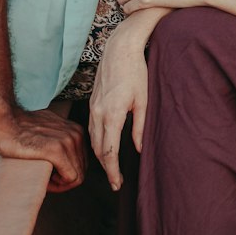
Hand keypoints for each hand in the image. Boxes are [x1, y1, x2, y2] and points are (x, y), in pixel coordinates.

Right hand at [0, 107, 86, 192]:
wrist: (2, 120)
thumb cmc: (18, 129)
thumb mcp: (47, 132)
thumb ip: (58, 141)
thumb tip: (61, 160)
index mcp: (75, 130)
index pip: (82, 162)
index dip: (68, 174)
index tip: (52, 175)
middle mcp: (76, 134)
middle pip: (82, 170)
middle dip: (65, 180)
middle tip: (47, 180)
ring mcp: (68, 141)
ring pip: (78, 176)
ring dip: (61, 183)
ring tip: (44, 179)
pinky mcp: (57, 150)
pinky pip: (71, 178)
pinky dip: (59, 185)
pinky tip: (45, 181)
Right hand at [88, 18, 151, 188]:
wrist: (119, 50)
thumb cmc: (136, 73)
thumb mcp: (144, 101)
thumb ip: (141, 128)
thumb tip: (139, 150)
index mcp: (112, 115)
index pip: (109, 152)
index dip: (112, 171)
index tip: (117, 184)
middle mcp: (98, 114)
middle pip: (98, 150)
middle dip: (106, 168)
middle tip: (116, 182)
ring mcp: (92, 108)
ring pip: (93, 140)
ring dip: (101, 156)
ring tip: (112, 169)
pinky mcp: (92, 102)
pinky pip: (91, 129)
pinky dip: (97, 142)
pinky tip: (105, 147)